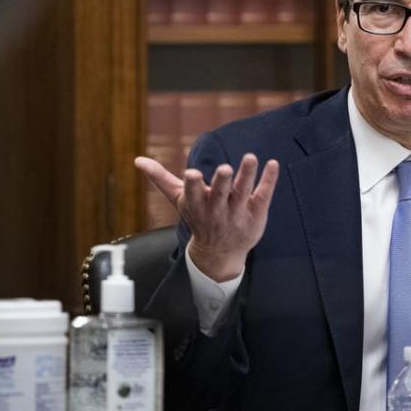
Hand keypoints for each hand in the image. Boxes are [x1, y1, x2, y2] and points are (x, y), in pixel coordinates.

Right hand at [135, 153, 279, 281]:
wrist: (220, 253)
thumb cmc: (199, 218)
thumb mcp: (180, 200)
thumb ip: (161, 179)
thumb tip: (137, 160)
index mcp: (197, 206)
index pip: (194, 195)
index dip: (193, 186)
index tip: (192, 174)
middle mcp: (217, 211)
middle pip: (219, 195)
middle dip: (221, 182)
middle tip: (225, 168)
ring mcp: (238, 213)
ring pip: (242, 193)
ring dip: (246, 175)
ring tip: (250, 157)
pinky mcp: (256, 214)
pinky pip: (263, 195)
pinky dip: (268, 180)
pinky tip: (273, 164)